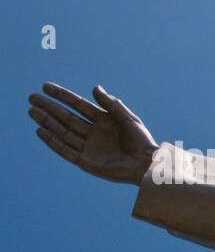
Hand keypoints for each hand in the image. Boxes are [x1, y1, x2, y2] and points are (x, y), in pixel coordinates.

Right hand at [28, 83, 158, 183]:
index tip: (45, 87)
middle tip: (32, 98)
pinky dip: (52, 141)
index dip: (62, 96)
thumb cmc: (142, 141)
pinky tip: (40, 130)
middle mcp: (93, 133)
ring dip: (47, 122)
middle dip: (49, 108)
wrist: (146, 165)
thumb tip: (94, 88)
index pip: (78, 105)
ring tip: (32, 111)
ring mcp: (89, 147)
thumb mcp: (128, 118)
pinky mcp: (86, 162)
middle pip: (66, 117)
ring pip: (63, 132)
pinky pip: (65, 150)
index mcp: (103, 120)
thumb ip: (111, 104)